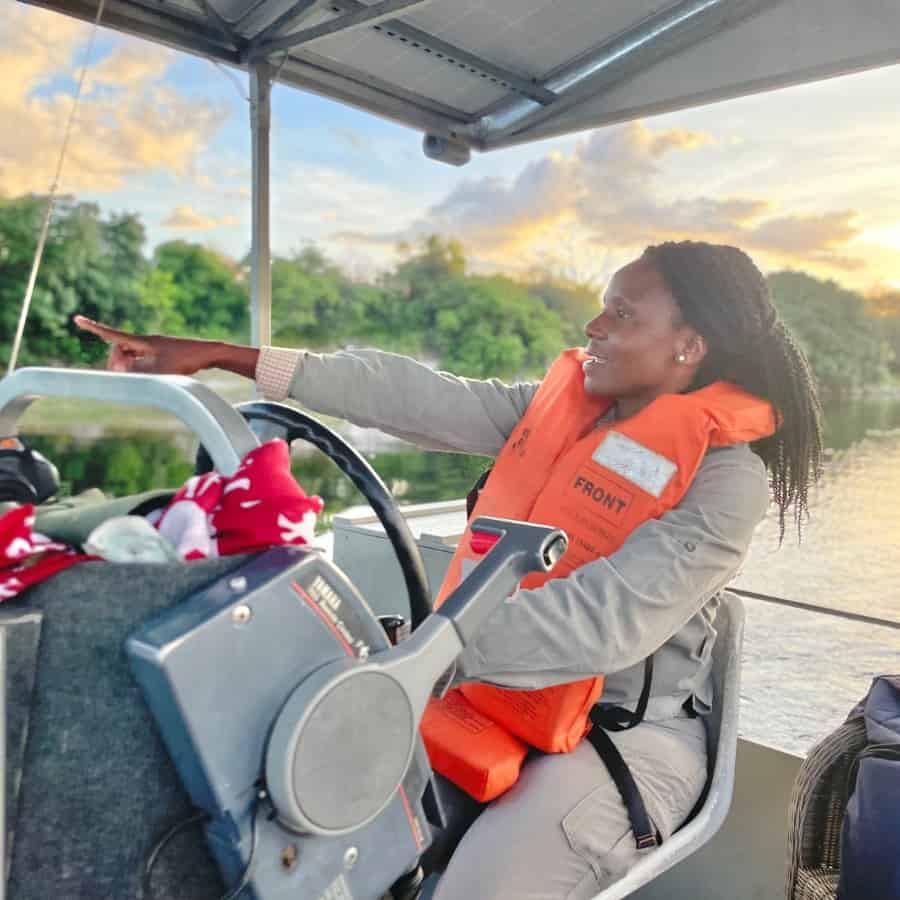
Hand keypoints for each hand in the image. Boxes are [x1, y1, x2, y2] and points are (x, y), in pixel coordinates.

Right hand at [73, 317, 218, 375]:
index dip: (93, 328)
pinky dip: (139, 365)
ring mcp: (155, 346)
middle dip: (115, 361)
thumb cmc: (185, 360)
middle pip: (120, 348)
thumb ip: (136, 371)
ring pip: (131, 354)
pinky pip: (142, 357)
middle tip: (119, 374)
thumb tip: (118, 370)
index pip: (113, 334)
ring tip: (140, 376)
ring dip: (128, 365)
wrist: (209, 353)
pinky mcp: (163, 352)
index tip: (77, 318)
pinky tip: (148, 374)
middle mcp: (147, 341)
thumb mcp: (158, 370)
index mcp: (143, 341)